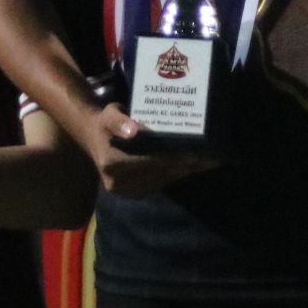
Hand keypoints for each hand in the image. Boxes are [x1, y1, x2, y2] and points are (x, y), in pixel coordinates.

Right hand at [86, 104, 216, 196]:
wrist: (93, 139)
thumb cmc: (104, 124)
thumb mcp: (108, 115)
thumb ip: (119, 121)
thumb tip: (132, 131)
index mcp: (112, 164)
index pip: (149, 161)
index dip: (173, 158)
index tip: (195, 154)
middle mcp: (119, 183)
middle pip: (161, 173)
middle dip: (187, 165)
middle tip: (213, 157)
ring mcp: (128, 191)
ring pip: (165, 180)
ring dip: (188, 171)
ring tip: (211, 161)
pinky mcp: (136, 193)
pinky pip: (162, 183)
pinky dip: (179, 173)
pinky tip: (197, 165)